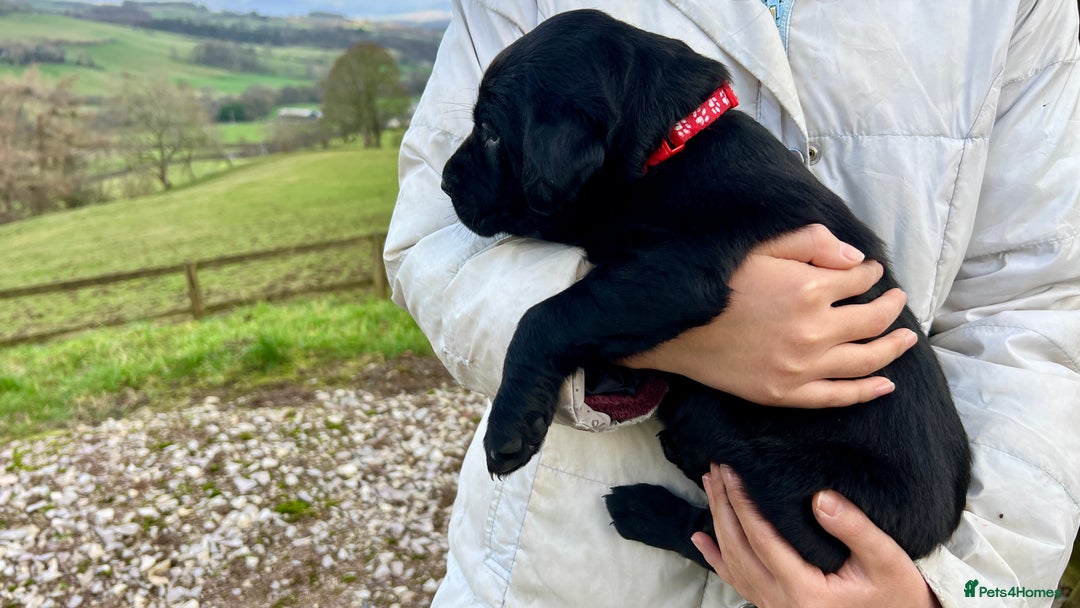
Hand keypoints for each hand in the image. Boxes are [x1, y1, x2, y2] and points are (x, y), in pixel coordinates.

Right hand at [621, 224, 916, 407]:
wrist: (675, 329)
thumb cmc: (716, 282)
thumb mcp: (761, 247)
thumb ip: (811, 242)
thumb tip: (855, 258)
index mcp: (810, 288)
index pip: (860, 280)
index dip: (871, 273)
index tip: (871, 271)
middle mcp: (814, 330)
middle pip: (872, 320)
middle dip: (890, 306)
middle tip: (897, 300)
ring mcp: (803, 367)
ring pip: (866, 360)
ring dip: (892, 347)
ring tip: (906, 338)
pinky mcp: (787, 393)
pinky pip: (838, 396)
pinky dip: (867, 391)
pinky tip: (886, 384)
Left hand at [692, 464, 941, 607]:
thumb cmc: (897, 593)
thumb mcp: (886, 559)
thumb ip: (854, 528)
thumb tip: (819, 496)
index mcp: (805, 590)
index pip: (761, 537)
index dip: (742, 501)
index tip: (730, 468)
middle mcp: (782, 603)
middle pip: (739, 546)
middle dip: (723, 504)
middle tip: (716, 467)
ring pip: (733, 562)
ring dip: (718, 522)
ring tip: (711, 486)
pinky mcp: (776, 607)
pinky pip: (738, 582)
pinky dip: (717, 558)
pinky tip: (701, 539)